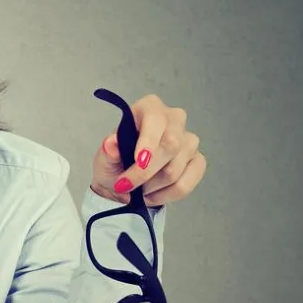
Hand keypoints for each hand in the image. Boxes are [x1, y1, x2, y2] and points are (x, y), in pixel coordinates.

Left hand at [90, 93, 206, 206]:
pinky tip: (152, 194)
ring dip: (151, 186)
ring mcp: (189, 141)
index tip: (137, 162)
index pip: (155, 120)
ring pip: (175, 169)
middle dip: (146, 172)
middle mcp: (173, 119)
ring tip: (137, 188)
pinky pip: (185, 184)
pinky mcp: (197, 162)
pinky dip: (164, 195)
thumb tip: (111, 143)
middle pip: (171, 145)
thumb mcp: (104, 158)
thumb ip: (108, 151)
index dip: (148, 142)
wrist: (124, 184)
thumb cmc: (116, 163)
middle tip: (126, 185)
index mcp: (149, 108)